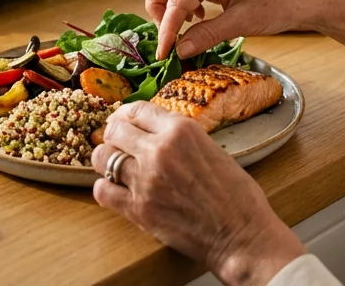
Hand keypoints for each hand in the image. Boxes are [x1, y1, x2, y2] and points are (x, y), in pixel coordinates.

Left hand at [91, 102, 305, 285]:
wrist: (241, 235)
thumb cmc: (236, 196)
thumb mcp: (213, 149)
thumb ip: (181, 139)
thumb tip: (158, 134)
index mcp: (181, 130)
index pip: (138, 110)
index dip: (126, 114)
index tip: (122, 121)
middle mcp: (159, 150)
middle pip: (116, 130)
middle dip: (113, 135)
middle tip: (116, 143)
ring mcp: (145, 180)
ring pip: (103, 158)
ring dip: (106, 161)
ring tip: (113, 167)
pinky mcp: (139, 209)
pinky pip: (103, 191)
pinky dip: (105, 188)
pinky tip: (114, 190)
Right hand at [148, 0, 344, 62]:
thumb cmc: (278, 6)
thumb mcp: (241, 24)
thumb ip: (206, 35)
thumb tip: (179, 50)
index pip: (177, 0)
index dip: (166, 28)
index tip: (163, 52)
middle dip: (156, 2)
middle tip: (166, 29)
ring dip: (168, 1)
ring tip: (180, 26)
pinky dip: (183, 0)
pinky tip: (197, 19)